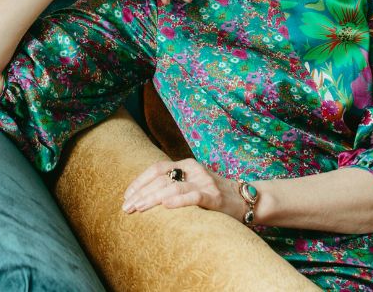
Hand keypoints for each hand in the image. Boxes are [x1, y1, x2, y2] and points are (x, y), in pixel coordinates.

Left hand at [121, 158, 246, 220]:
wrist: (246, 200)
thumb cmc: (214, 195)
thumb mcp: (192, 184)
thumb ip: (173, 185)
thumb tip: (144, 196)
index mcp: (186, 165)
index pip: (156, 169)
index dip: (139, 182)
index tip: (126, 196)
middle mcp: (194, 170)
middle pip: (161, 180)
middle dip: (141, 194)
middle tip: (126, 208)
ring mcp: (205, 182)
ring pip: (173, 188)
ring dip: (153, 198)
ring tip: (138, 208)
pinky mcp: (215, 197)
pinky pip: (194, 197)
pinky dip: (179, 201)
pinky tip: (165, 206)